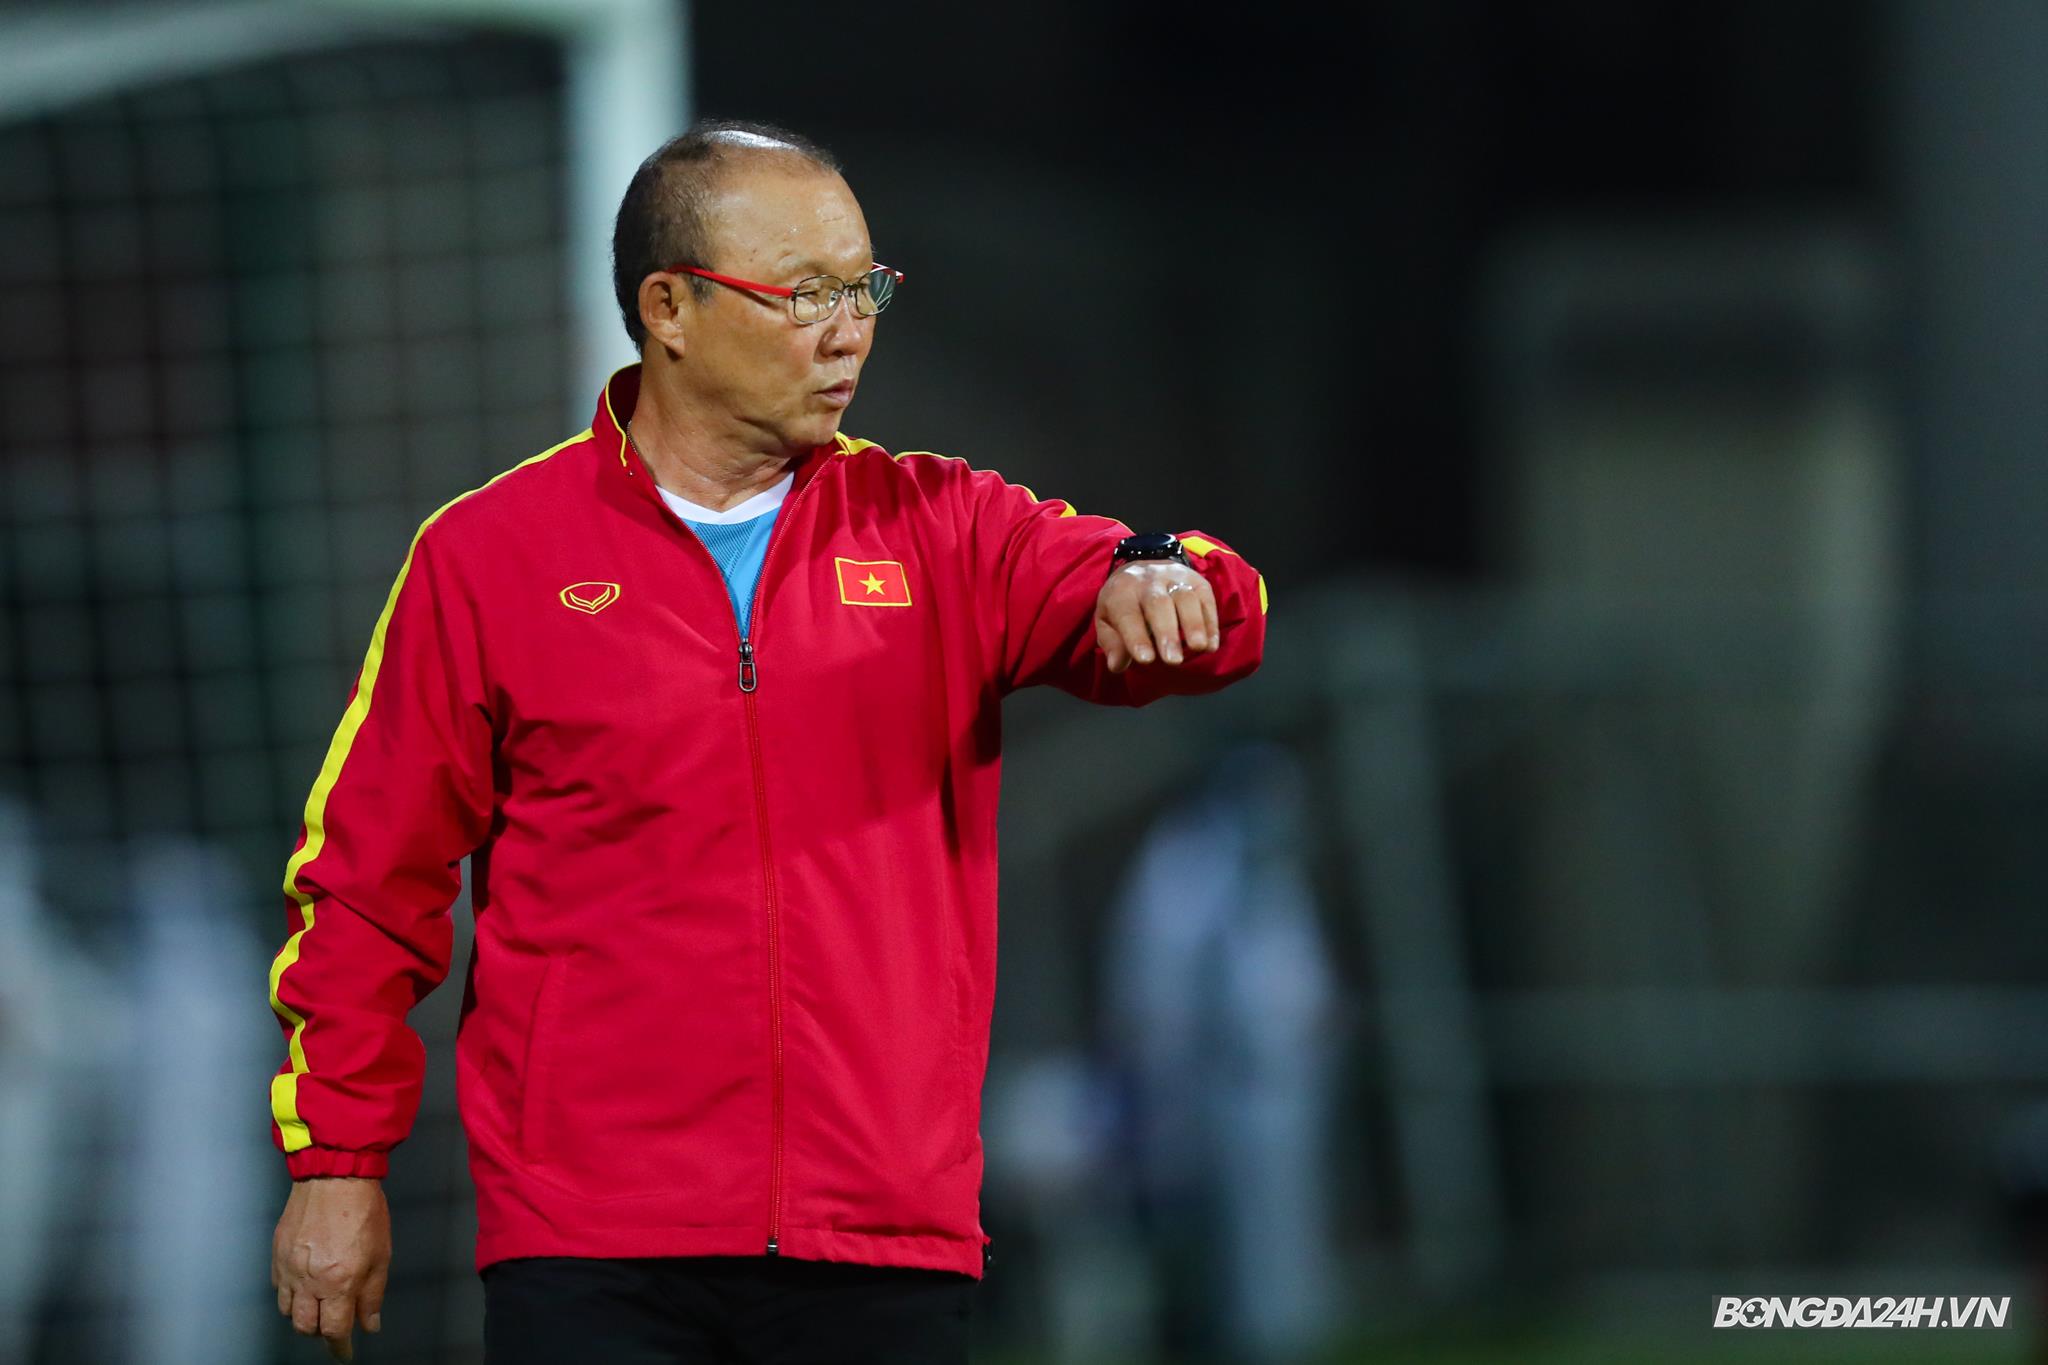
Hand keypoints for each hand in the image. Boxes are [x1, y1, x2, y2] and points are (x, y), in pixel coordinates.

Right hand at [272, 1176, 389, 1360]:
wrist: (335, 1177)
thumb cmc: (363, 1211)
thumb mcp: (381, 1255)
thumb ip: (372, 1295)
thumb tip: (369, 1324)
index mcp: (338, 1282)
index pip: (334, 1330)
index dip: (340, 1347)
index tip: (345, 1353)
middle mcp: (309, 1280)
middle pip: (305, 1326)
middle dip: (320, 1332)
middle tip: (333, 1327)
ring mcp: (289, 1268)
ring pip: (288, 1310)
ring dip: (304, 1315)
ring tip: (320, 1305)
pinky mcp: (277, 1254)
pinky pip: (278, 1287)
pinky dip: (290, 1294)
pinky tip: (304, 1285)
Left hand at [1094, 560, 1220, 672]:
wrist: (1142, 570)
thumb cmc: (1123, 605)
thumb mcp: (1107, 621)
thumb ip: (1111, 643)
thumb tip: (1116, 665)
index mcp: (1121, 591)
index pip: (1127, 614)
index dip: (1136, 637)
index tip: (1145, 659)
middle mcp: (1148, 580)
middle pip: (1158, 603)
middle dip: (1167, 632)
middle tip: (1173, 660)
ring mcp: (1174, 578)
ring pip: (1185, 597)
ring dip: (1193, 624)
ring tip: (1198, 648)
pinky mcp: (1197, 581)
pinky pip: (1205, 600)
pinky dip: (1210, 623)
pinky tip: (1210, 645)